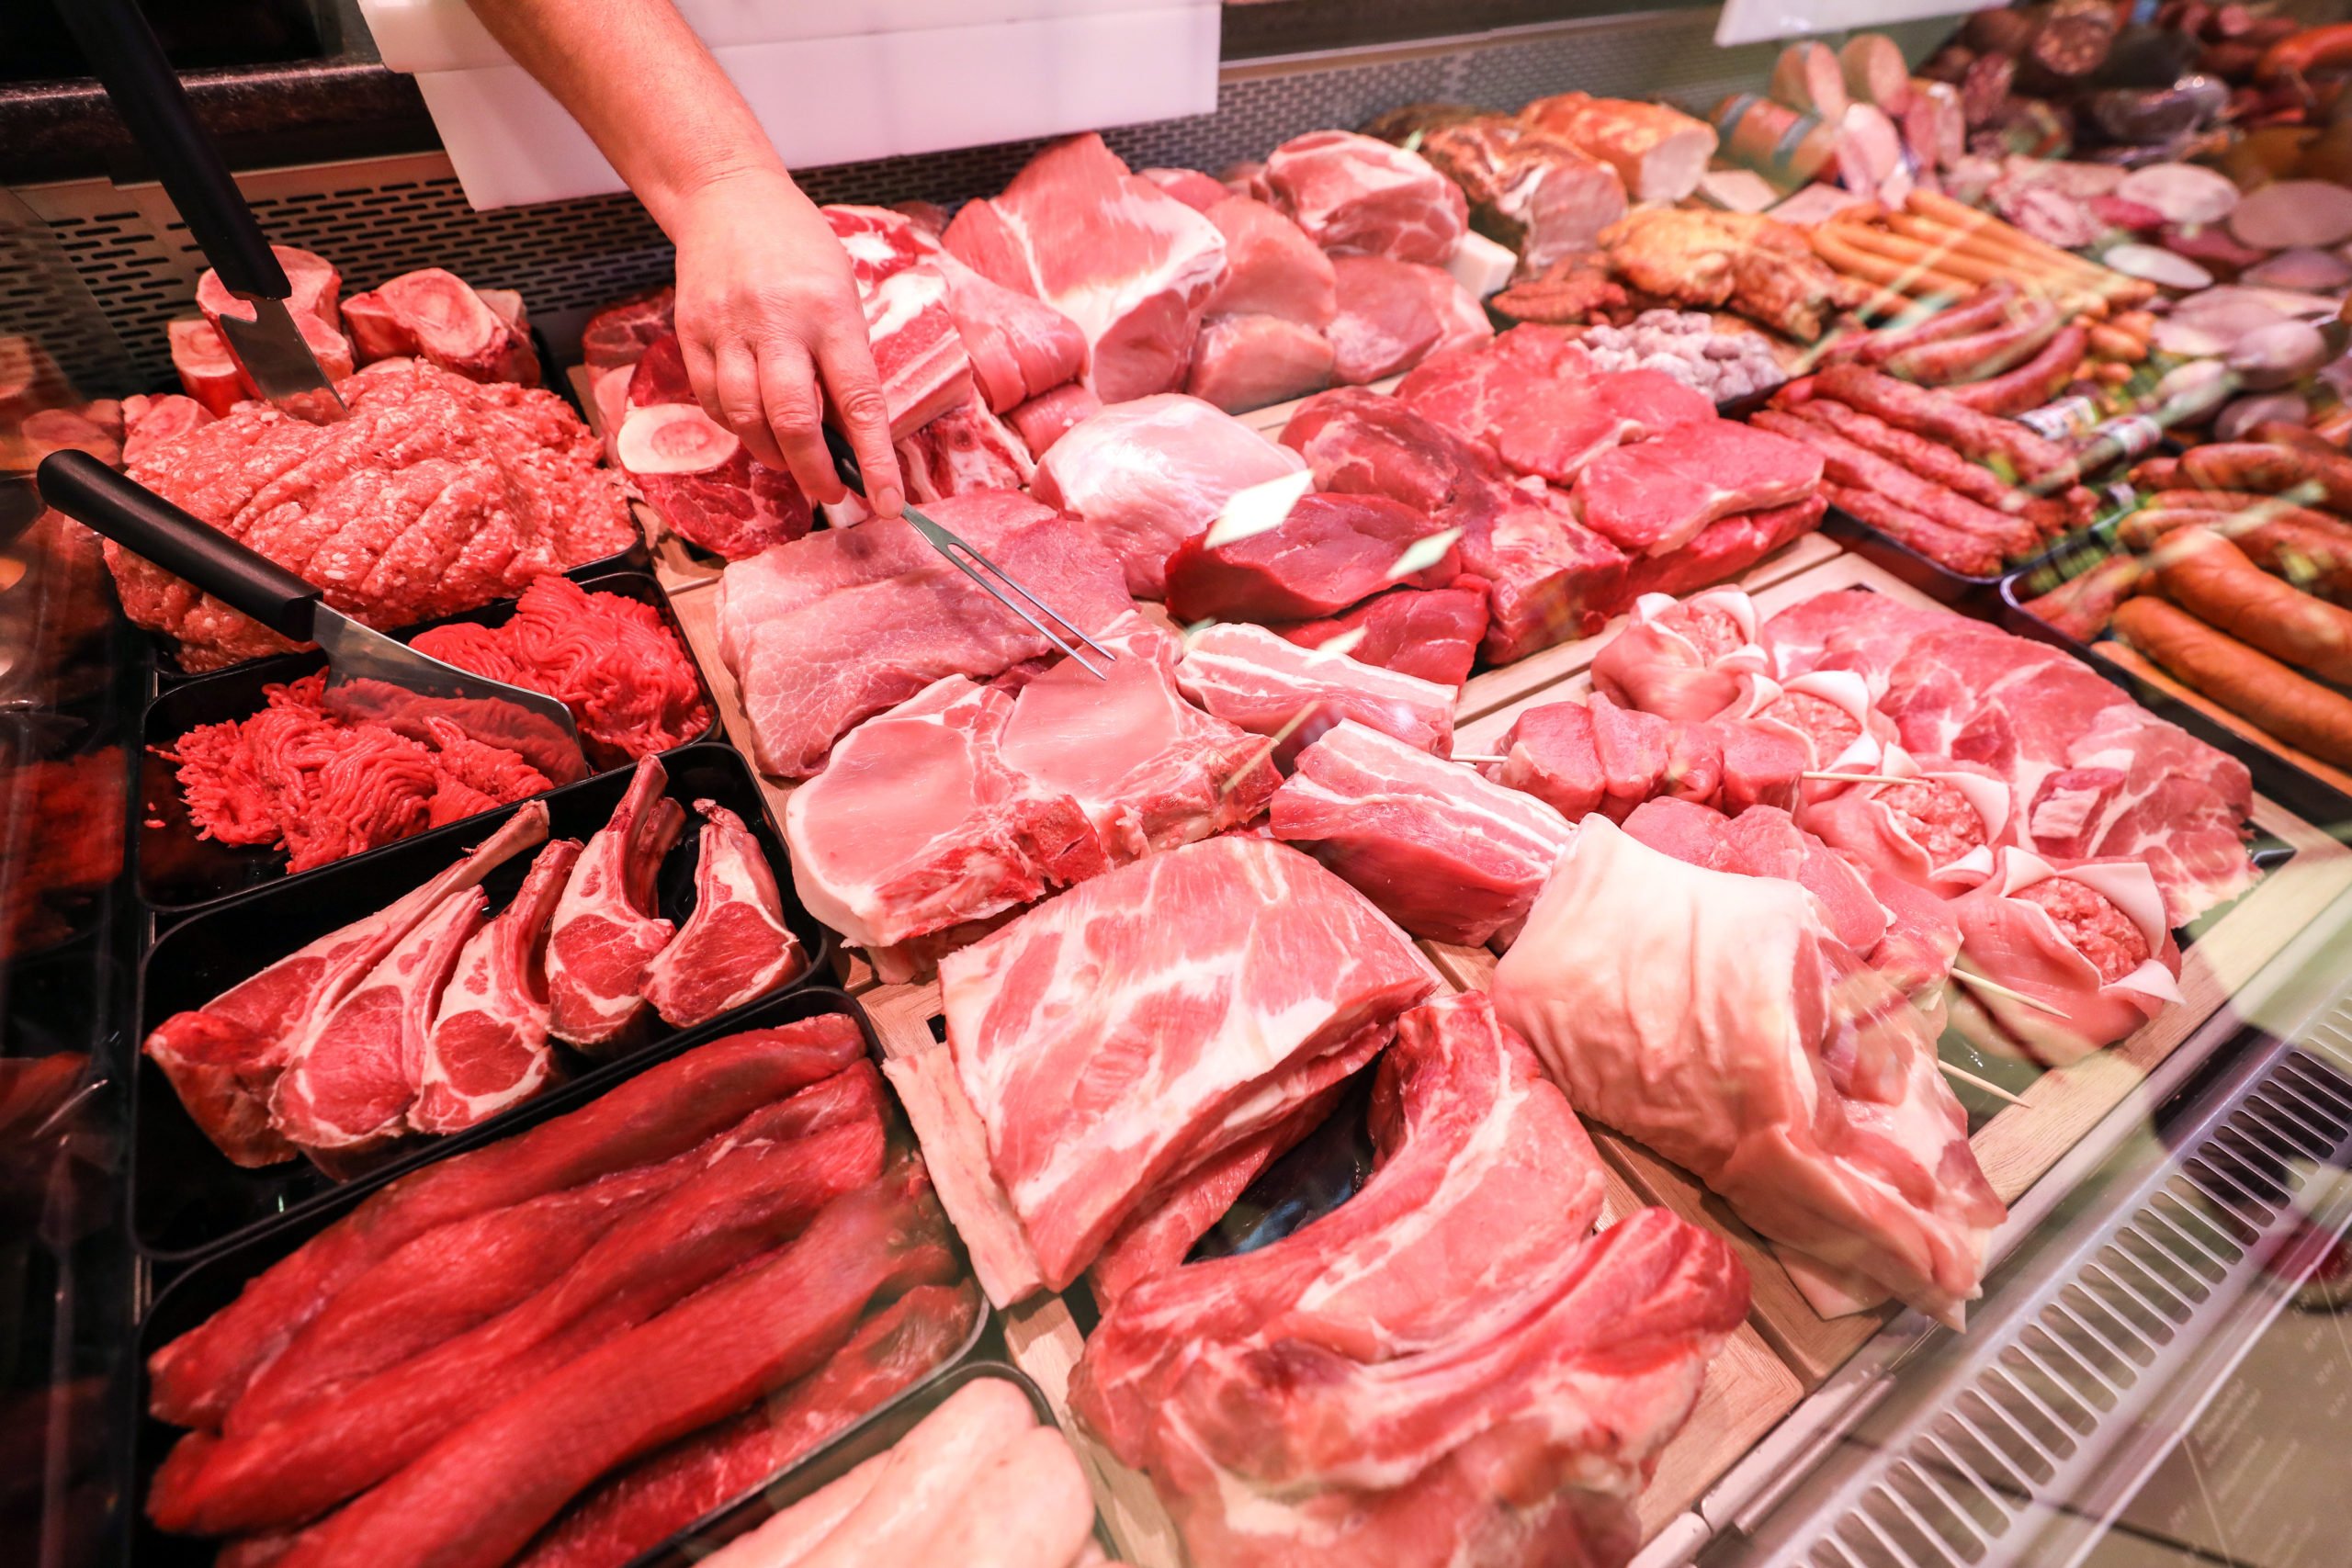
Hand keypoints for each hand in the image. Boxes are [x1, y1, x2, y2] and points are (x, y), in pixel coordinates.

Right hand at [667, 168, 902, 517]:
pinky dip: (739, 428)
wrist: (727, 198)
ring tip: (795, 464)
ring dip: (774, 456)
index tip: (887, 502)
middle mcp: (776, 323)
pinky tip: (756, 430)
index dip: (875, 460)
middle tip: (831, 494)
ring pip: (746, 419)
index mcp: (829, 313)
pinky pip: (713, 402)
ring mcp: (727, 329)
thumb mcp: (843, 293)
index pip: (858, 401)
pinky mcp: (691, 333)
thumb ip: (845, 361)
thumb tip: (851, 437)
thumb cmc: (801, 250)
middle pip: (792, 420)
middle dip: (815, 471)